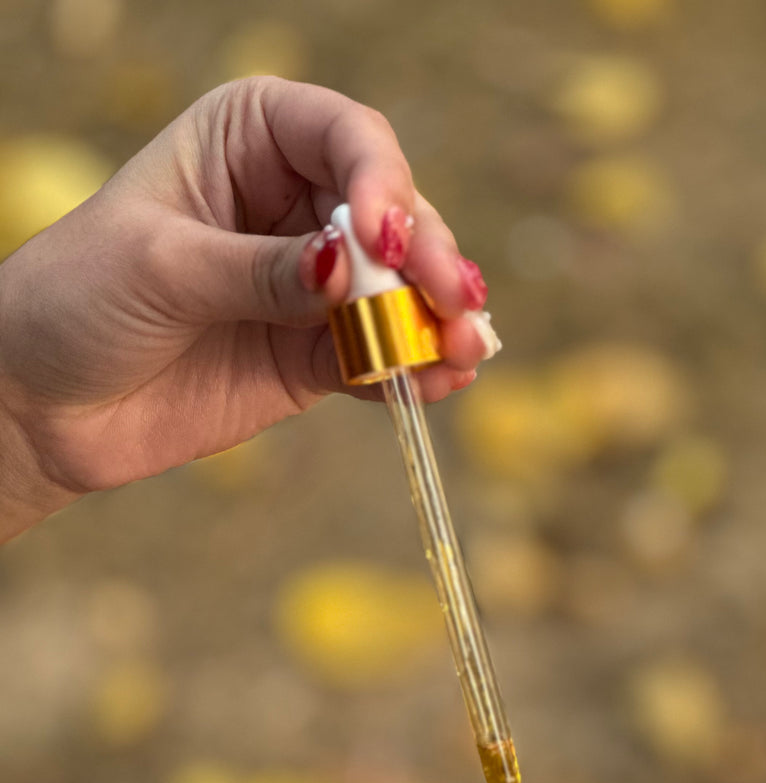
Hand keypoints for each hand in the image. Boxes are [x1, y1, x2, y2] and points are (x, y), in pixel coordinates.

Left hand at [0, 77, 489, 507]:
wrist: (44, 403)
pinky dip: (414, 370)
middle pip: (394, 216)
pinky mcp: (318, 356)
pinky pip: (382, 356)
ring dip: (438, 320)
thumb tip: (347, 271)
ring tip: (462, 350)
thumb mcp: (164, 268)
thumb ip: (260, 270)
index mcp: (249, 139)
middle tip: (453, 302)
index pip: (345, 138)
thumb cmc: (81, 301)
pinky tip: (438, 383)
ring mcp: (312, 285)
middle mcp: (294, 202)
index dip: (382, 182)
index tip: (387, 240)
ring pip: (400, 291)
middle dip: (427, 259)